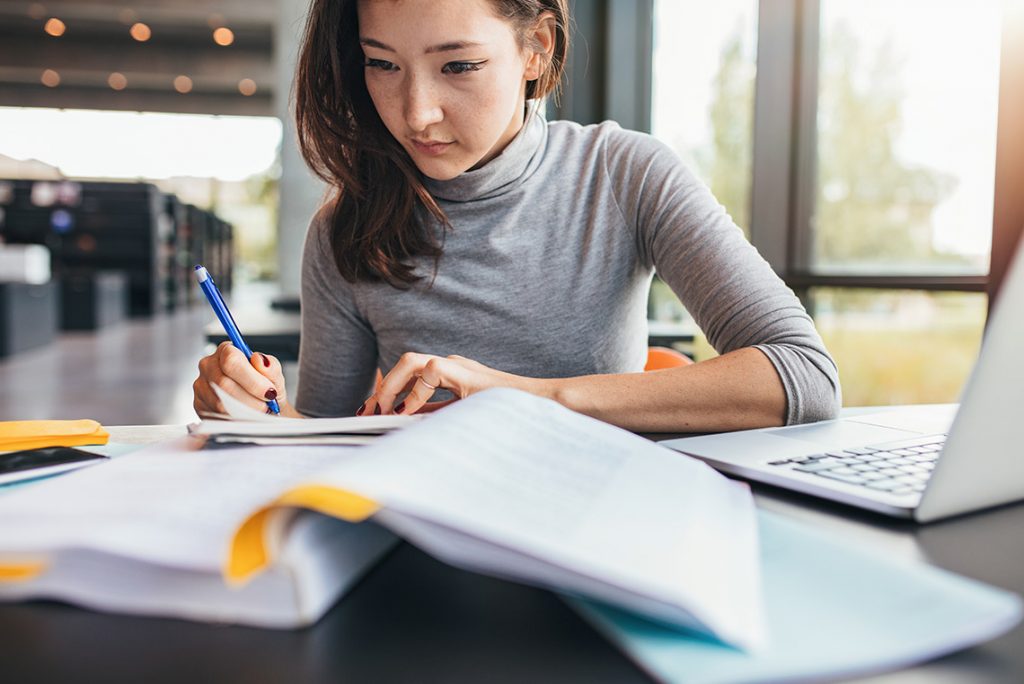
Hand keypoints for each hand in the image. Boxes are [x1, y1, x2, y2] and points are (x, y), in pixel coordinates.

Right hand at [193, 342, 299, 417]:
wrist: (262, 406)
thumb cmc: (265, 387)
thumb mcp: (274, 375)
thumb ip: (270, 367)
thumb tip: (259, 360)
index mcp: (226, 351)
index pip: (231, 360)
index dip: (252, 379)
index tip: (269, 391)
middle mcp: (209, 365)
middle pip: (224, 383)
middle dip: (250, 398)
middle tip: (265, 405)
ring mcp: (201, 385)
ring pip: (219, 403)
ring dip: (244, 411)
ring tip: (258, 410)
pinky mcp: (199, 404)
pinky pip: (215, 415)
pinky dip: (235, 419)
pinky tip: (246, 416)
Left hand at [359, 353, 540, 415]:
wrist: (539, 407)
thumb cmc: (505, 415)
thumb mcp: (462, 416)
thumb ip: (436, 416)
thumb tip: (405, 425)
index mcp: (451, 375)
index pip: (410, 377)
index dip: (387, 392)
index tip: (371, 412)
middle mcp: (451, 366)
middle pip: (406, 364)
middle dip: (383, 388)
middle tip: (368, 413)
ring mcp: (458, 366)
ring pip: (412, 361)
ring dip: (392, 385)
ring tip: (381, 410)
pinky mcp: (464, 371)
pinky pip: (430, 371)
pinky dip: (415, 394)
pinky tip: (409, 413)